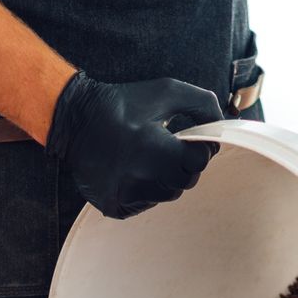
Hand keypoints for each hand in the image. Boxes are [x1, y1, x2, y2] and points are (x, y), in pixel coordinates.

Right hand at [46, 73, 224, 219]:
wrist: (74, 120)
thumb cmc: (125, 102)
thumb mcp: (167, 90)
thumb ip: (204, 104)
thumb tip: (223, 127)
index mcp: (152, 148)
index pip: (198, 163)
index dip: (198, 150)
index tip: (186, 140)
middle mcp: (136, 176)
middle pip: (184, 183)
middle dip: (181, 165)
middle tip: (165, 148)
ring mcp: (123, 195)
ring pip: (165, 196)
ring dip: (163, 177)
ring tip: (145, 157)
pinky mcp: (113, 206)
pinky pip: (145, 204)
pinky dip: (145, 189)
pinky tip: (131, 170)